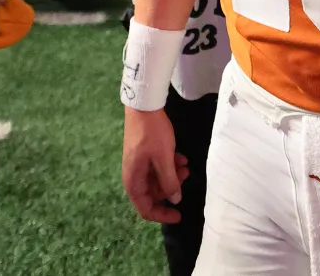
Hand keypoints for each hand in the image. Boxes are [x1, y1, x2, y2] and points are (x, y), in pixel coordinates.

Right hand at [123, 106, 189, 222]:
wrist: (144, 106)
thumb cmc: (152, 134)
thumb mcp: (164, 159)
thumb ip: (169, 182)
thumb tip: (175, 200)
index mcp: (133, 181)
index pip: (145, 209)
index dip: (162, 215)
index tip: (179, 215)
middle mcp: (134, 176)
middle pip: (153, 194)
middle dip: (172, 188)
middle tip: (186, 176)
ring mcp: (139, 165)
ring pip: (158, 179)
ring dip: (173, 175)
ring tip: (185, 164)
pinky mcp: (144, 155)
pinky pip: (157, 167)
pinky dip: (169, 165)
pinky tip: (181, 156)